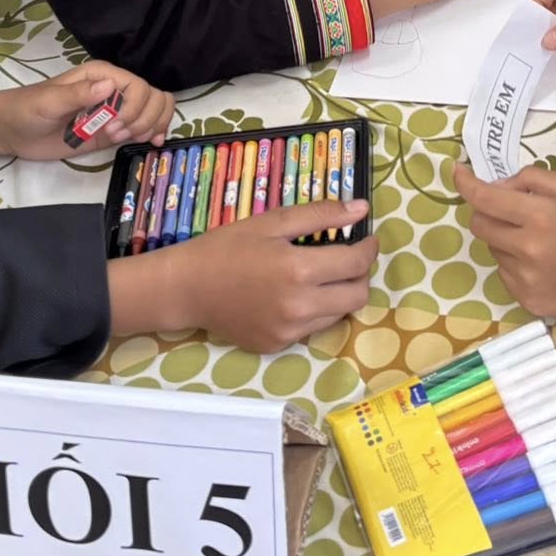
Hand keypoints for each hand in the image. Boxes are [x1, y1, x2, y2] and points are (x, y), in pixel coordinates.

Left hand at [0, 62, 174, 159]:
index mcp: (101, 76)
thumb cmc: (26, 110)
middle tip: (119, 135)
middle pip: (153, 97)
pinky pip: (143, 127)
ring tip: (133, 139)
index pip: (138, 87)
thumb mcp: (48, 101)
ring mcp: (114, 111)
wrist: (12, 131)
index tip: (114, 127)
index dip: (135, 109)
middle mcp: (113, 90)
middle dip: (144, 119)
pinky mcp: (112, 131)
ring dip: (151, 126)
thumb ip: (77, 94)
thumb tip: (109, 86)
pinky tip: (150, 143)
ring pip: (155, 109)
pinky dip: (153, 133)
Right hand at [157, 199, 375, 351]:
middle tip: (347, 258)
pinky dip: (313, 310)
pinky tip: (292, 295)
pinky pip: (312, 328)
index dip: (368, 249)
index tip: (366, 239)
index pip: (356, 264)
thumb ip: (320, 215)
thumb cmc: (226, 248)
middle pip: (357, 296)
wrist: (186, 288)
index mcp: (299, 270)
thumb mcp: (272, 221)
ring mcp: (289, 332)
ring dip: (339, 294)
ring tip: (319, 275)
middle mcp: (300, 307)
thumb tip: (361, 209)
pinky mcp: (278, 345)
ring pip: (338, 314)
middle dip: (360, 275)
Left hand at [454, 163, 555, 323]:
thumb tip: (501, 186)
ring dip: (505, 238)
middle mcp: (527, 250)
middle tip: (513, 208)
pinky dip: (515, 262)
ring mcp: (525, 280)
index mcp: (541, 218)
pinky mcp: (527, 301)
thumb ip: (535, 180)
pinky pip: (505, 274)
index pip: (485, 199)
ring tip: (541, 240)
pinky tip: (545, 263)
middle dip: (487, 210)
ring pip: (493, 249)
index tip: (459, 171)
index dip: (465, 183)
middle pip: (479, 225)